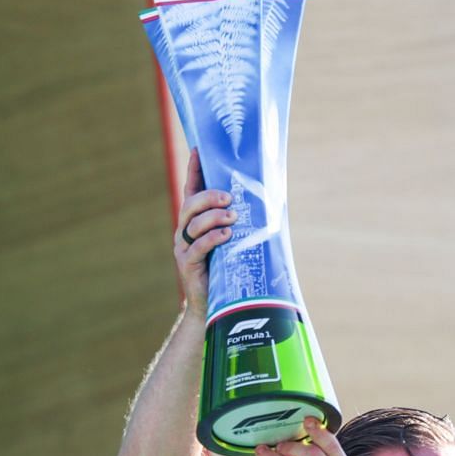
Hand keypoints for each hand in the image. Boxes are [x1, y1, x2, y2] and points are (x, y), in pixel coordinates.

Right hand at [174, 148, 232, 316]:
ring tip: (232, 217)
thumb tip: (270, 200)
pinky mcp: (187, 264)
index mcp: (195, 221)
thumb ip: (242, 223)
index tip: (197, 149)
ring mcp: (183, 247)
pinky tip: (226, 235)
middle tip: (228, 197)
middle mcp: (185, 231)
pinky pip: (197, 246)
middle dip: (209, 196)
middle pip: (191, 204)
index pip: (191, 190)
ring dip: (214, 216)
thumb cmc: (227, 270)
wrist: (214, 306)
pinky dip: (212, 238)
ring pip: (193, 223)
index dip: (194, 170)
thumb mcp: (234, 242)